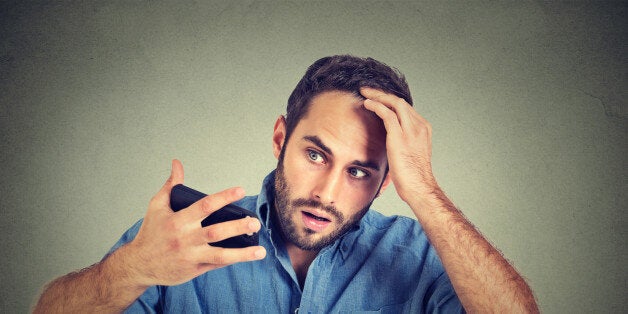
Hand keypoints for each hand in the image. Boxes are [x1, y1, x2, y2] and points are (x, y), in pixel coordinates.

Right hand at [126, 160, 265, 286]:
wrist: (138, 264)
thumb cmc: (150, 232)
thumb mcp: (157, 206)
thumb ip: (171, 185)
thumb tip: (177, 163)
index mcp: (178, 220)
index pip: (205, 206)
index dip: (224, 197)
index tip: (241, 190)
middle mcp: (185, 238)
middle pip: (216, 231)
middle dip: (238, 227)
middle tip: (255, 222)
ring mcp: (190, 256)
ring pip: (220, 254)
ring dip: (242, 253)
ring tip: (260, 250)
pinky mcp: (193, 270)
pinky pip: (216, 265)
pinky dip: (232, 260)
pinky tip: (248, 256)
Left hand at [361, 87, 437, 206]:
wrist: (419, 187)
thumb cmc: (413, 176)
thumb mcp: (410, 153)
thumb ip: (403, 142)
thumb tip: (389, 141)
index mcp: (423, 129)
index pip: (405, 108)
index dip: (390, 101)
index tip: (378, 98)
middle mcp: (419, 126)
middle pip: (399, 102)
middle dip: (382, 94)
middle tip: (367, 90)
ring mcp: (411, 130)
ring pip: (393, 103)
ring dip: (377, 96)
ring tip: (364, 92)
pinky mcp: (399, 136)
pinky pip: (387, 114)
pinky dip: (376, 106)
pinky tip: (367, 104)